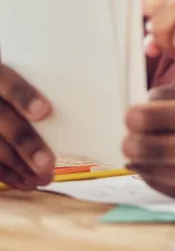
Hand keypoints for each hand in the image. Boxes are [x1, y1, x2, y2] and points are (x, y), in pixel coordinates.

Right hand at [0, 65, 54, 189]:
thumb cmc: (23, 79)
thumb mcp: (28, 70)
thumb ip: (46, 79)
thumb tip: (87, 84)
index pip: (8, 82)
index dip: (24, 97)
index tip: (45, 111)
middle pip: (2, 120)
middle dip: (26, 144)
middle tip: (48, 163)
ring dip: (19, 167)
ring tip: (45, 177)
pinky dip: (10, 175)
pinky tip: (28, 183)